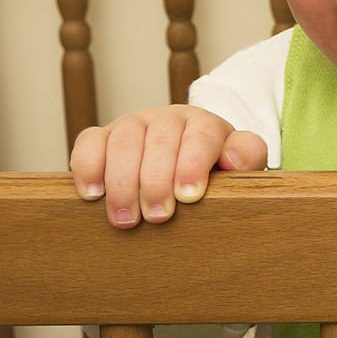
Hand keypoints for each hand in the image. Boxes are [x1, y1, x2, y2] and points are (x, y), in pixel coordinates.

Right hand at [70, 105, 267, 227]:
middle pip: (161, 141)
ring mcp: (134, 124)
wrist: (185, 168)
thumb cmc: (213, 172)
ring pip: (124, 141)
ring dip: (123, 181)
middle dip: (157, 181)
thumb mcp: (238, 166)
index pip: (201, 136)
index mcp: (205, 124)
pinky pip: (90, 141)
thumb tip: (233, 160)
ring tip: (127, 218)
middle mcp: (168, 119)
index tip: (189, 197)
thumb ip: (247, 157)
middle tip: (158, 217)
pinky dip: (89, 166)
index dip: (193, 165)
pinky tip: (93, 194)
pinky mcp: (103, 136)